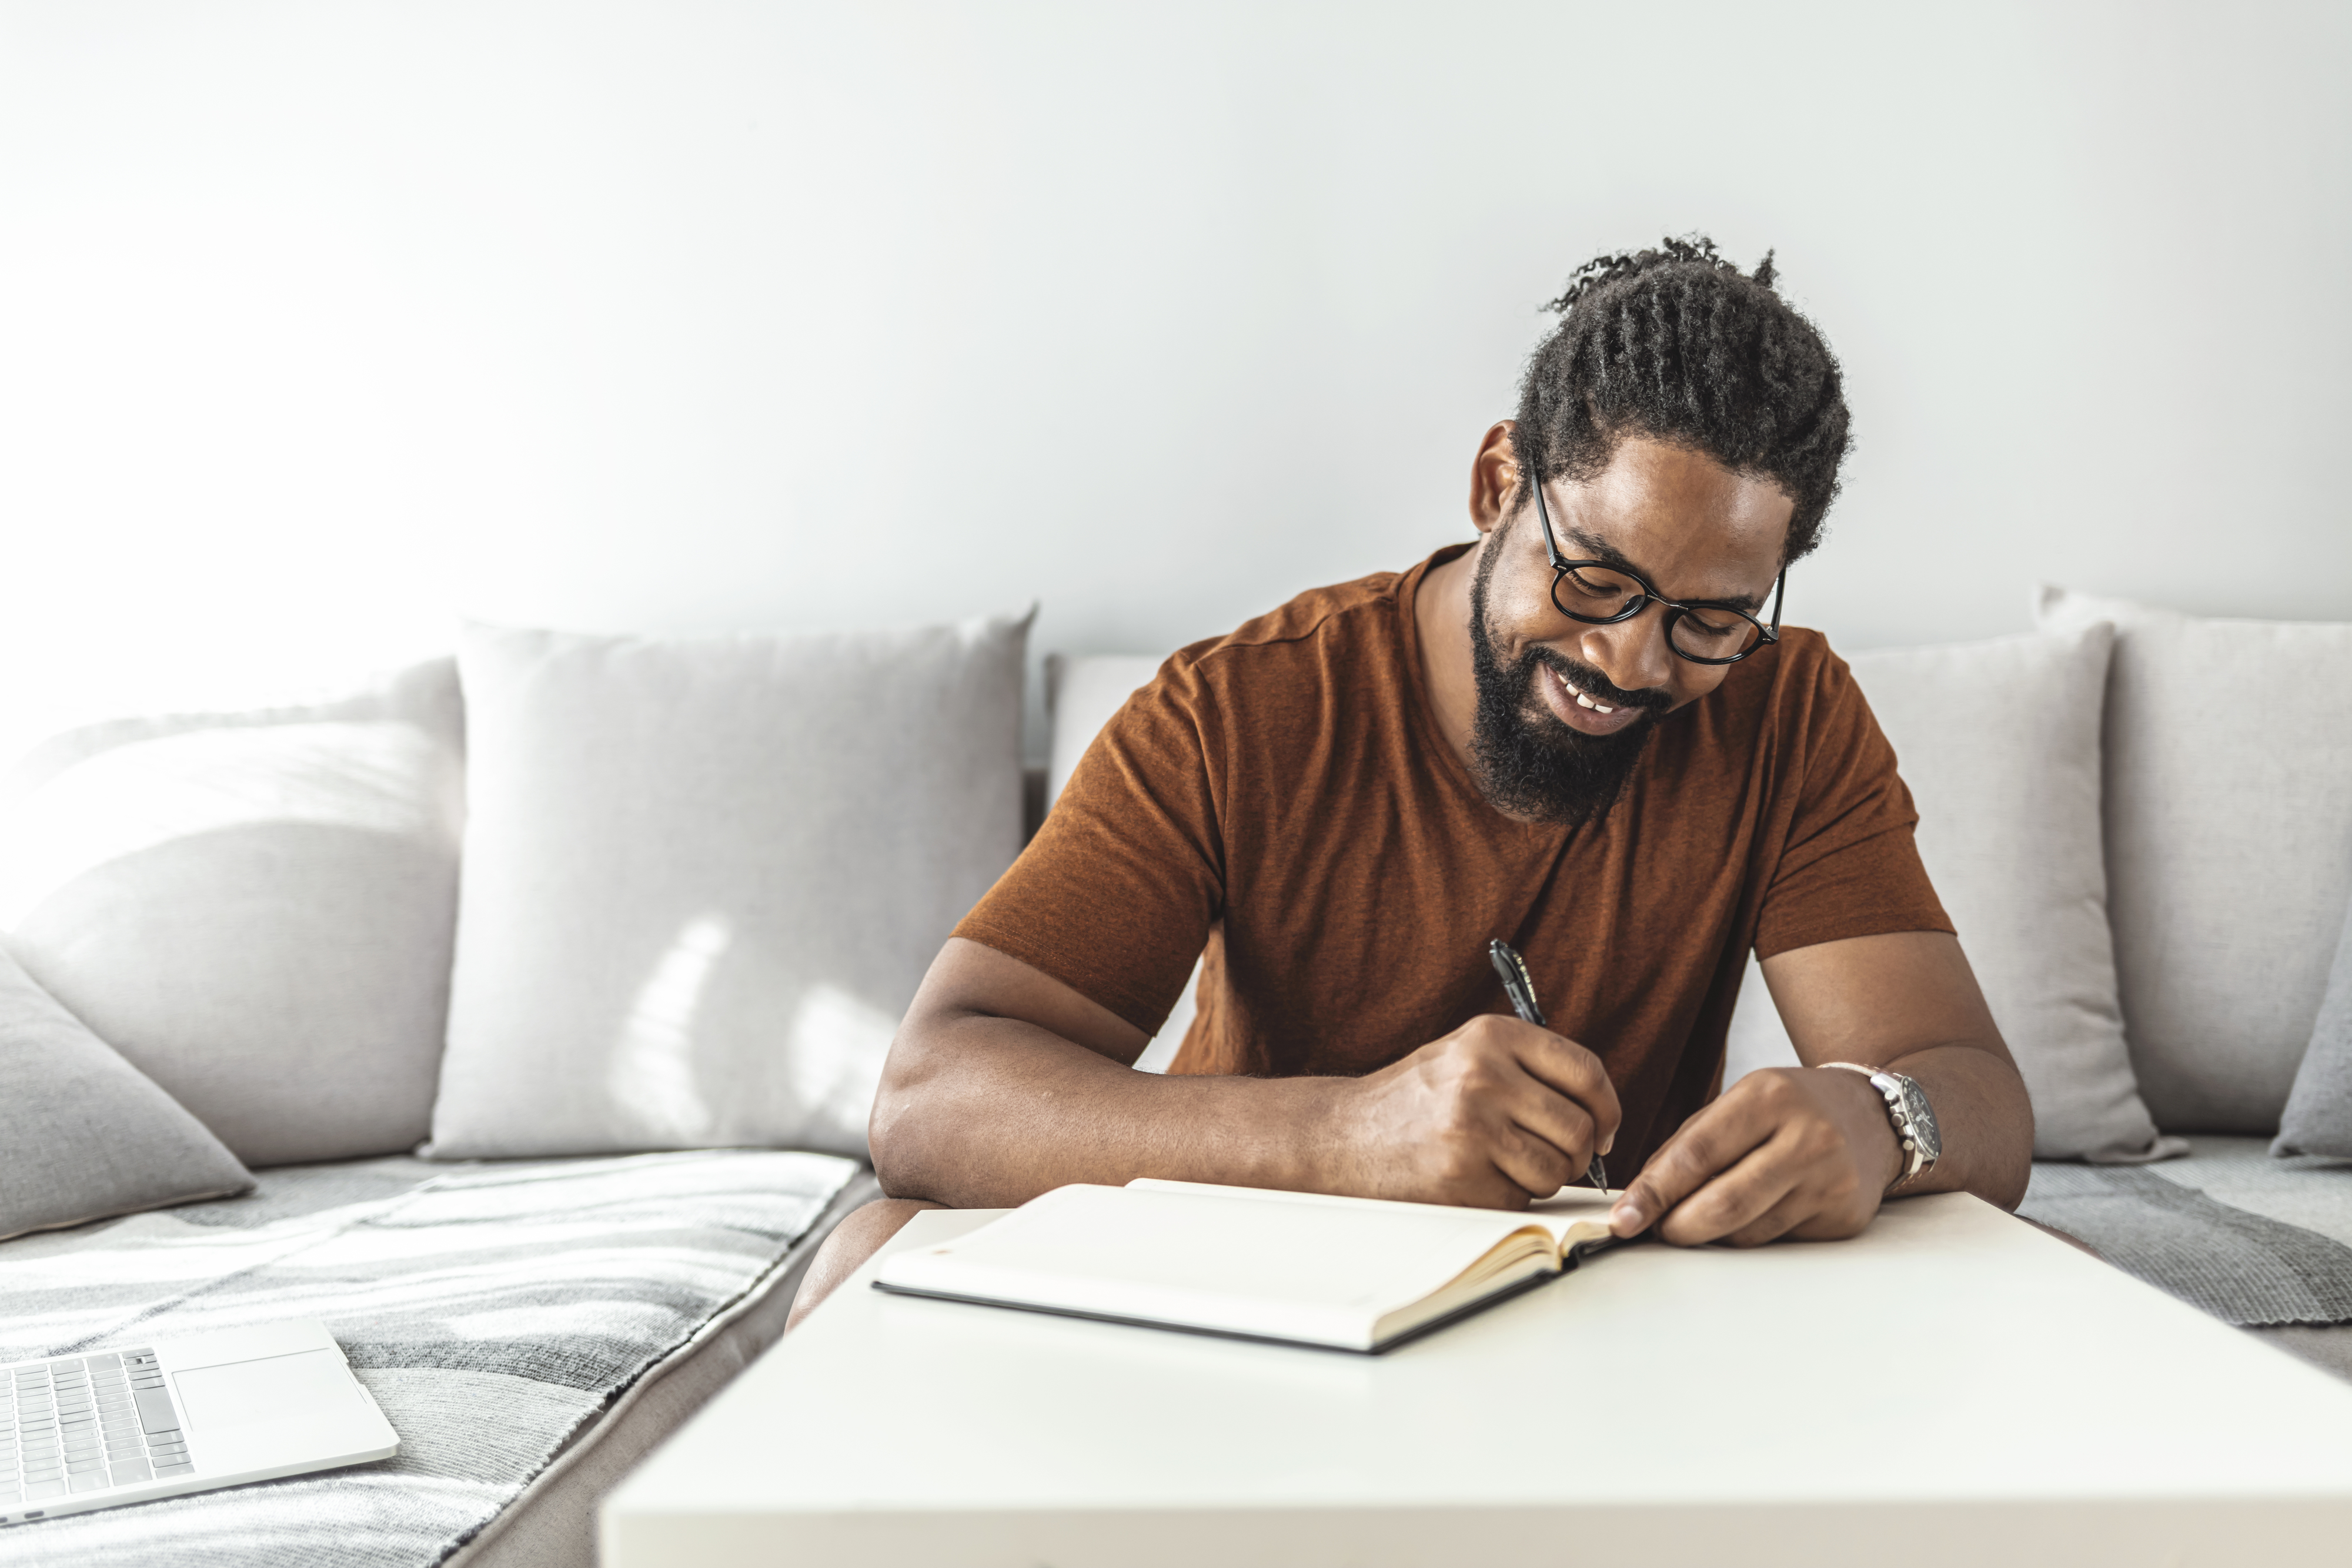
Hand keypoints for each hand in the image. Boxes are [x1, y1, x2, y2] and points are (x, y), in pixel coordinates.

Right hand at [1325, 1014, 1621, 1208]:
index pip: (1586, 1071)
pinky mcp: (1462, 1175)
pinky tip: (1475, 1179)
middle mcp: (1483, 1075)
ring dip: (1542, 1179)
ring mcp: (1472, 1126)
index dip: (1607, 1108)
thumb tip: (1602, 1113)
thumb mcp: (1467, 1055)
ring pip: (1557, 1169)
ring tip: (1504, 1164)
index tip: (1605, 1129)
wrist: (1342, 1136)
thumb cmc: (1414, 1100)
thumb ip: (1530, 1069)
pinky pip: (1522, 1198)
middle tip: (1552, 1156)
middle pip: (1579, 1128)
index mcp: (1492, 1036)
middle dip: (1576, 1153)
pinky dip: (1509, 1198)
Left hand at [1608, 1066, 1901, 1245]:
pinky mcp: (1844, 1217)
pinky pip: (1776, 1241)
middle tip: (1653, 1231)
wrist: (1873, 1118)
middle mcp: (1807, 1137)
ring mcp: (1830, 1180)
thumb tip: (1640, 1196)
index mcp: (1769, 1097)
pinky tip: (1744, 1218)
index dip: (1654, 1191)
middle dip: (1677, 1225)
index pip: (1698, 1154)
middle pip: (1724, 1202)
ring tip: (1694, 1220)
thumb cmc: (1791, 1109)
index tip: (1623, 1217)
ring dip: (1709, 1235)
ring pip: (1747, 1231)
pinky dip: (1746, 1236)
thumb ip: (1688, 1144)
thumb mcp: (1739, 1103)